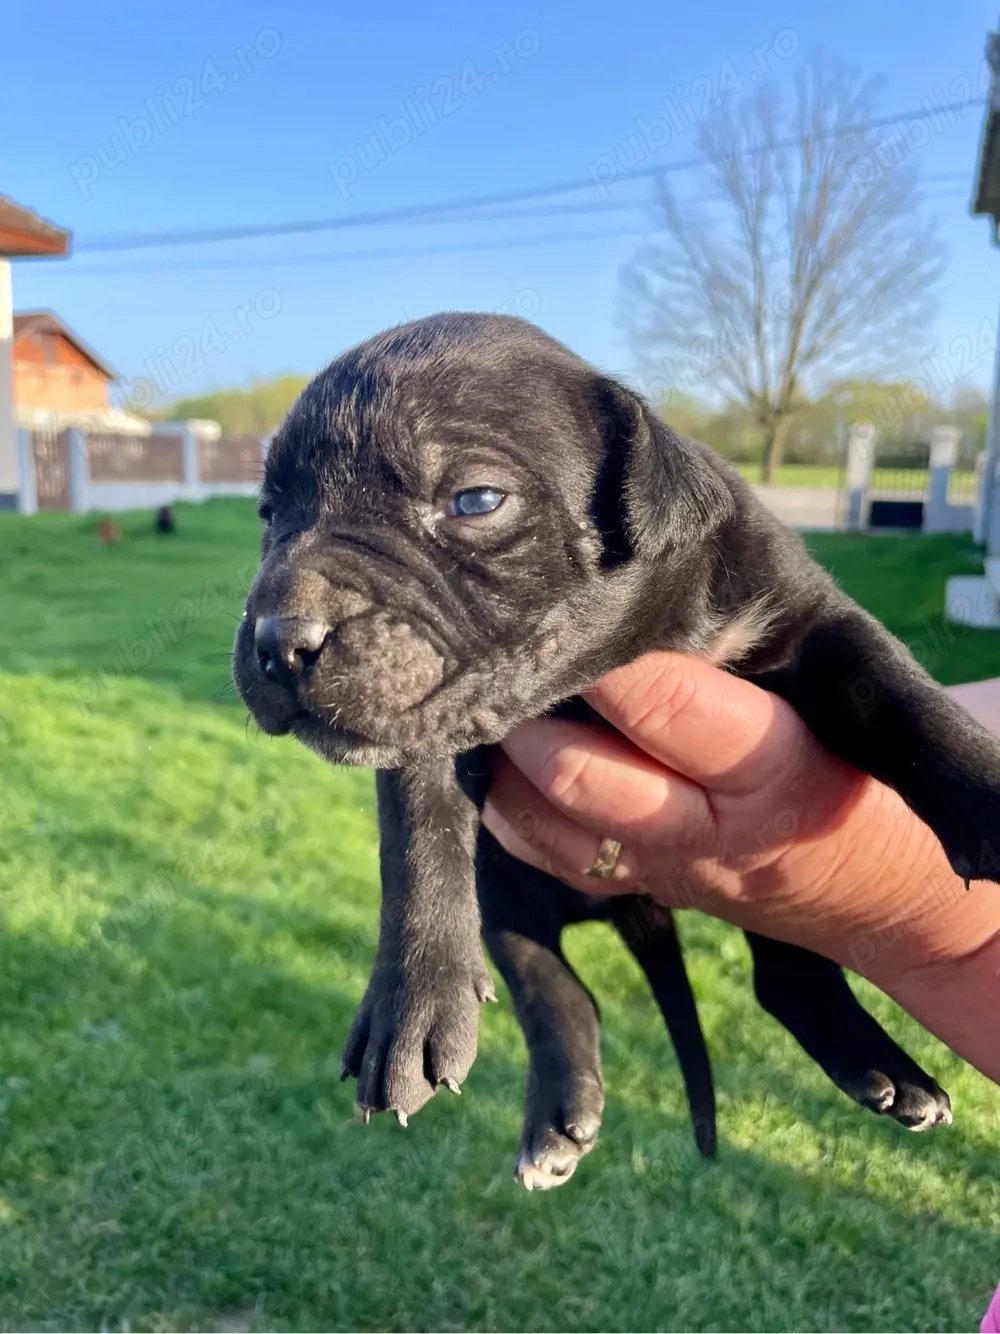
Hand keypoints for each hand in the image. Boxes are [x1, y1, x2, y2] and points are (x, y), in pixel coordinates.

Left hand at [483, 652, 999, 1081]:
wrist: (878, 890)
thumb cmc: (851, 765)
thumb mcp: (825, 703)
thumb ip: (740, 660)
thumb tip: (633, 594)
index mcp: (773, 766)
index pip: (675, 711)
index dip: (611, 664)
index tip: (564, 611)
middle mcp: (709, 828)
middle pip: (589, 782)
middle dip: (532, 719)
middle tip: (500, 664)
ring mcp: (664, 868)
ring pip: (552, 828)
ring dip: (508, 765)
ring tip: (489, 707)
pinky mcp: (634, 889)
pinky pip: (548, 859)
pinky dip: (510, 809)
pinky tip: (498, 763)